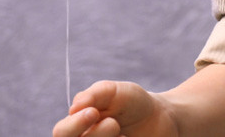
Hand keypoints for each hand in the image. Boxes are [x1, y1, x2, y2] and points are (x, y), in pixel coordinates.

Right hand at [52, 80, 178, 136]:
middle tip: (113, 122)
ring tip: (120, 127)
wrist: (162, 118)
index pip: (62, 133)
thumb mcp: (114, 92)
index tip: (93, 112)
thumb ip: (94, 95)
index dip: (74, 125)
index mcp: (76, 127)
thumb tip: (73, 108)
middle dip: (93, 135)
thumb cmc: (132, 104)